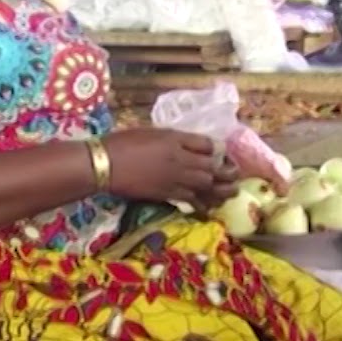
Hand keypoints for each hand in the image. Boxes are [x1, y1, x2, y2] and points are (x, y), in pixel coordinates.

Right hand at [101, 129, 235, 212]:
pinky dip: (202, 204)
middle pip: (212, 168)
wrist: (105, 164)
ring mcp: (174, 180)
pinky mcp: (166, 195)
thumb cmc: (125, 142)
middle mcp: (181, 161)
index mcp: (178, 142)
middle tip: (236, 175)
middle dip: (227, 172)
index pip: (208, 146)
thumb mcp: (154, 132)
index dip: (220, 150)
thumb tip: (198, 145)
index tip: (225, 154)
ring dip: (222, 190)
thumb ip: (178, 139)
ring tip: (231, 192)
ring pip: (206, 186)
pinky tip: (209, 208)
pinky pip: (191, 200)